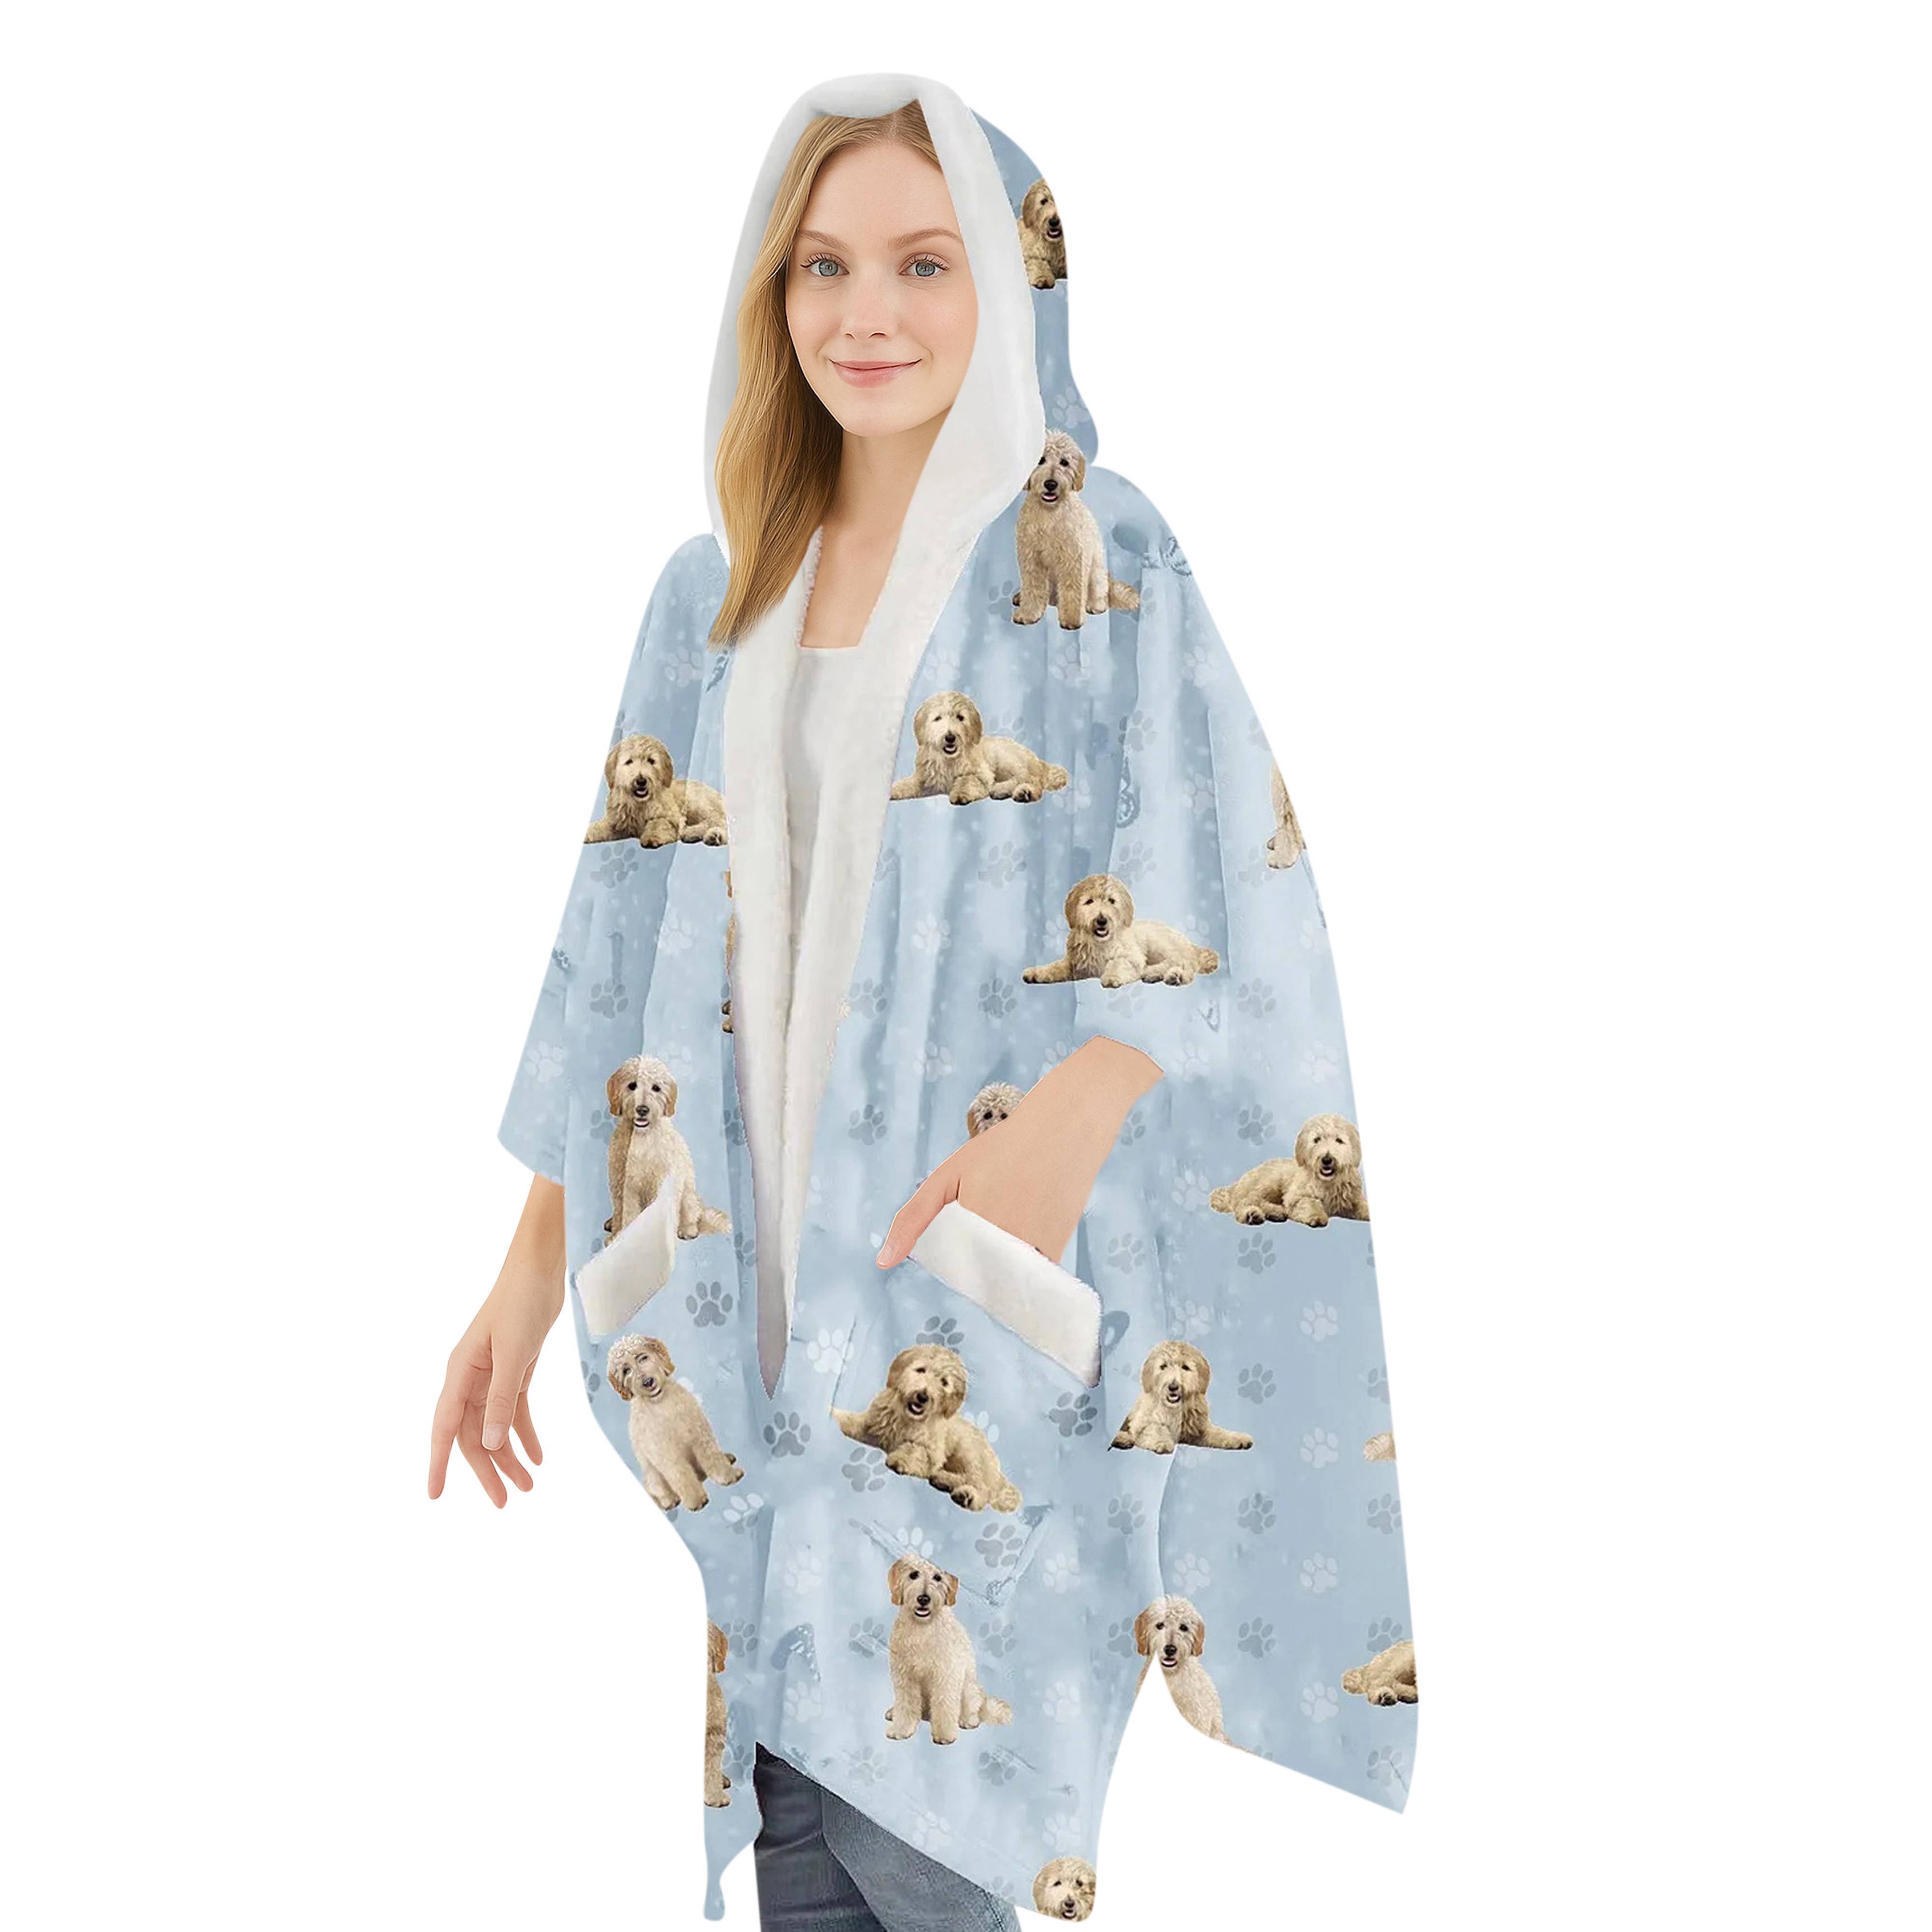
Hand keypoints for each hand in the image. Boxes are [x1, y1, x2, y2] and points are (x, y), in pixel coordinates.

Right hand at [429, 1173, 566, 1506]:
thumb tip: (492, 1445)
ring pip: (495, 1427)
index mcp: (460, 1373)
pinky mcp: (514, 1370)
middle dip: (487, 1469)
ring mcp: (492, 1375)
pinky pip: (515, 1411)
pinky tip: (539, 1456)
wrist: (539, 1271)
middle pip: (474, 1434)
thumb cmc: (520, 1304)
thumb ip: (502, 1399)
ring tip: (527, 1486)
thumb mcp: (514, 1353)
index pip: (445, 1427)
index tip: (435, 1495)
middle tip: (503, 1502)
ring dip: (509, 1456)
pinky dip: (526, 1433)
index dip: (440, 1462)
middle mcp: (471, 1378)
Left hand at [876, 1037, 1162, 1269]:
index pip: (950, 1272)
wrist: (1065, 1129)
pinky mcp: (1057, 1251)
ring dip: (999, 1273)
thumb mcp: (948, 1176)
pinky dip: (1023, 1270)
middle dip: (974, 1269)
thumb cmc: (1002, 1149)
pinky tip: (1023, 1236)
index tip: (957, 1247)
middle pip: (977, 1280)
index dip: (951, 1265)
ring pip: (1004, 1282)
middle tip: (985, 1231)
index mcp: (973, 1224)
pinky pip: (1031, 1278)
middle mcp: (1005, 1243)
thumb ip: (914, 1219)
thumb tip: (883, 1263)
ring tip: (1006, 1228)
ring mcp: (1034, 1249)